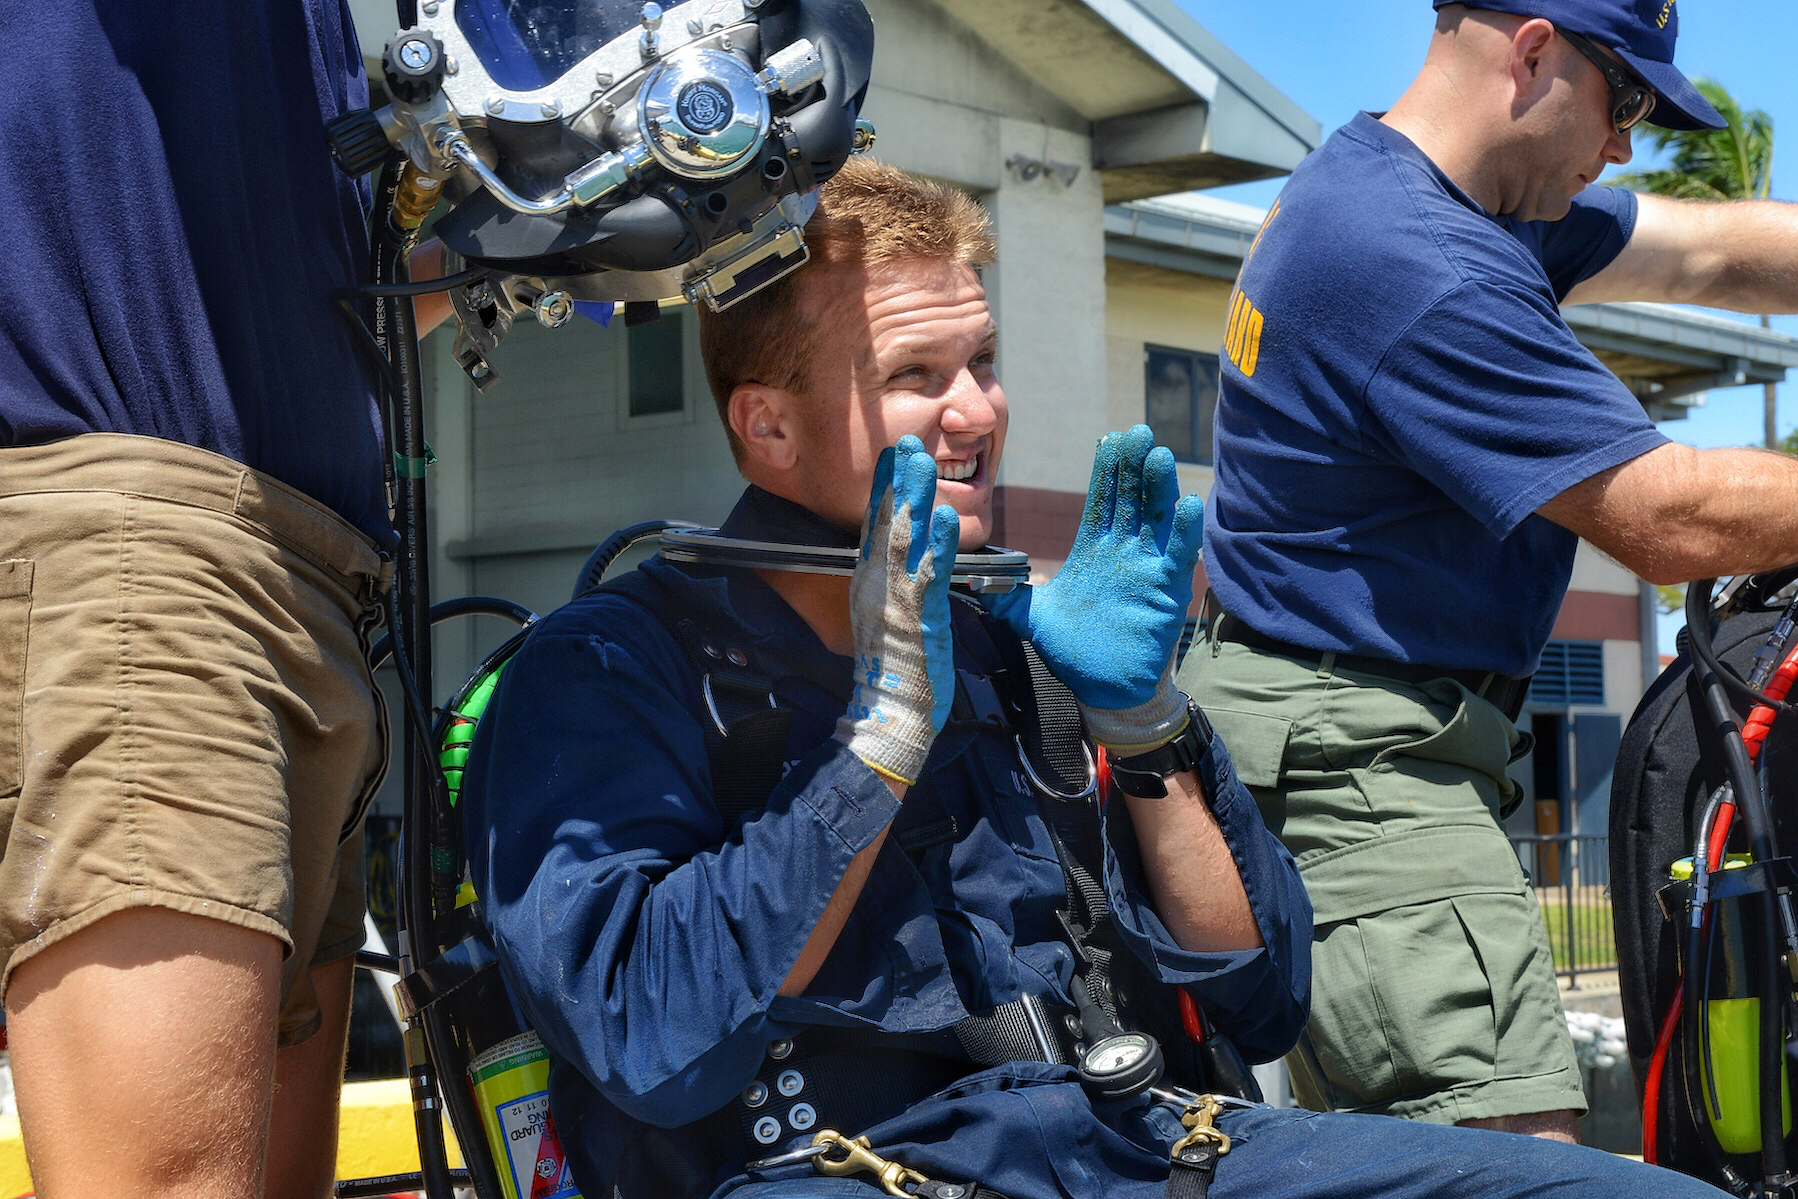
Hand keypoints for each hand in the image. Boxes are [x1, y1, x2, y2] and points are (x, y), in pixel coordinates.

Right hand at [835, 436, 959, 785]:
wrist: (890, 715)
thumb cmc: (896, 670)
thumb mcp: (889, 616)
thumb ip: (895, 584)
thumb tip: (907, 561)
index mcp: (870, 582)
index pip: (875, 525)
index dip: (884, 488)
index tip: (892, 454)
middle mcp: (876, 583)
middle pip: (886, 521)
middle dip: (897, 479)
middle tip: (906, 441)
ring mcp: (896, 597)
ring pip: (905, 537)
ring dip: (915, 496)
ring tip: (921, 459)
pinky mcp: (919, 617)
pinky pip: (930, 573)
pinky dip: (940, 544)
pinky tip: (948, 517)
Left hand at [984, 425, 1201, 751]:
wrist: (1104, 690)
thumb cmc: (1073, 650)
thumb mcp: (1030, 618)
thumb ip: (1004, 595)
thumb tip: (967, 579)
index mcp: (1093, 551)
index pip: (1101, 500)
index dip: (1106, 470)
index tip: (1109, 438)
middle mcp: (1123, 553)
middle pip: (1130, 499)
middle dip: (1133, 466)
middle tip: (1137, 432)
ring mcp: (1147, 569)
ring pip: (1154, 518)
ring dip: (1157, 487)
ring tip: (1157, 455)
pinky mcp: (1166, 591)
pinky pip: (1177, 555)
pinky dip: (1183, 529)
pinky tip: (1186, 502)